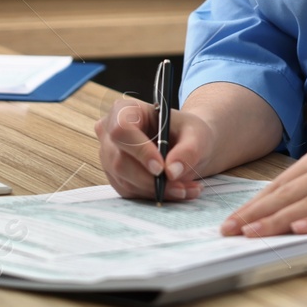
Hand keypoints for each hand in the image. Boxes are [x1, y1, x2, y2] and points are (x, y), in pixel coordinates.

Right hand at [94, 96, 214, 201]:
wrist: (187, 145)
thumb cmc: (188, 132)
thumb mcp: (197, 134)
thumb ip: (188, 150)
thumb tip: (172, 172)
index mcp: (125, 110)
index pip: (121, 130)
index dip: (139, 150)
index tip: (161, 168)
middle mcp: (110, 133)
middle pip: (120, 161)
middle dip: (152, 180)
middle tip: (181, 186)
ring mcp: (110, 157)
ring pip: (126, 181)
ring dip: (157, 190)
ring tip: (186, 189)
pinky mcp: (116, 177)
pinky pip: (131, 192)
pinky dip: (155, 195)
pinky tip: (177, 191)